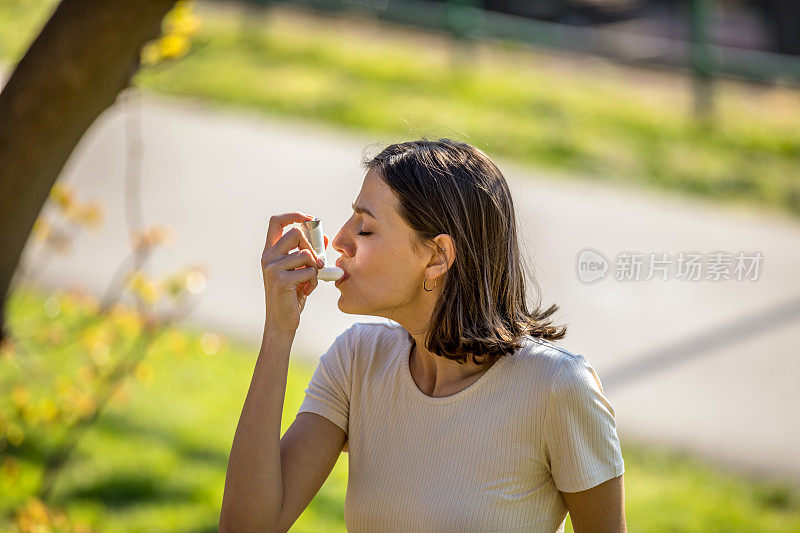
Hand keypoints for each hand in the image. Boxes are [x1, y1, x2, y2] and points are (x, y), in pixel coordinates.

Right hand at [261, 212, 328, 335]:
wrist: (282, 322)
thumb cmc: (292, 295)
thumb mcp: (301, 271)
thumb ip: (310, 254)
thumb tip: (324, 237)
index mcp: (270, 252)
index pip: (276, 222)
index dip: (294, 215)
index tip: (310, 219)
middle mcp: (268, 257)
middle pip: (295, 233)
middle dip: (312, 246)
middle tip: (316, 262)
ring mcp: (272, 268)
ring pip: (305, 253)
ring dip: (315, 267)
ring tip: (311, 280)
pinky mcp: (281, 281)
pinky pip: (309, 271)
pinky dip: (314, 281)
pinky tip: (307, 290)